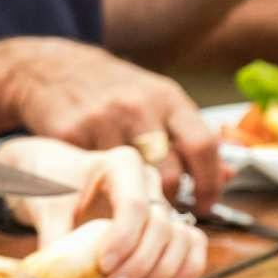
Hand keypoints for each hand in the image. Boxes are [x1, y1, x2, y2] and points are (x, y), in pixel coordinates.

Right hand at [0, 38, 223, 206]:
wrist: (50, 68)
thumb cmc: (112, 89)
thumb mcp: (158, 101)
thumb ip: (190, 137)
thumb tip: (228, 175)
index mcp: (167, 98)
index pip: (203, 146)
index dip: (211, 183)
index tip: (205, 204)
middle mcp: (138, 106)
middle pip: (169, 174)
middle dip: (168, 200)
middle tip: (162, 208)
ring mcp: (103, 118)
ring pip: (131, 183)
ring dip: (133, 198)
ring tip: (129, 197)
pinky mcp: (71, 133)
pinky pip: (94, 175)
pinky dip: (98, 184)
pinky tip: (95, 178)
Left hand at [12, 141, 206, 277]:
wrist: (55, 175)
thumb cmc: (51, 185)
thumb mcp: (46, 207)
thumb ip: (52, 238)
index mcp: (121, 164)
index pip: (135, 204)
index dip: (125, 239)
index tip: (104, 265)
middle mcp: (147, 180)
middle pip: (160, 225)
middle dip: (140, 263)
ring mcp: (160, 202)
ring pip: (180, 237)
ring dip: (161, 271)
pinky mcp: (166, 223)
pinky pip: (192, 242)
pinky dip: (188, 266)